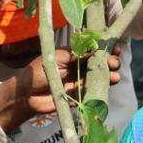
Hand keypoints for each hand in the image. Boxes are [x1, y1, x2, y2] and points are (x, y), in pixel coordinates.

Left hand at [0, 47, 121, 130]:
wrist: (26, 95)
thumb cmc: (38, 72)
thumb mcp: (56, 59)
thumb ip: (75, 55)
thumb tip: (94, 50)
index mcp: (72, 54)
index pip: (92, 49)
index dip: (104, 48)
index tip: (115, 47)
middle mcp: (78, 67)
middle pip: (98, 63)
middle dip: (109, 62)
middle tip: (115, 63)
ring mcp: (79, 81)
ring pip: (98, 77)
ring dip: (109, 76)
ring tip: (116, 76)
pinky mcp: (78, 95)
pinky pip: (93, 90)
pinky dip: (102, 88)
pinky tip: (110, 84)